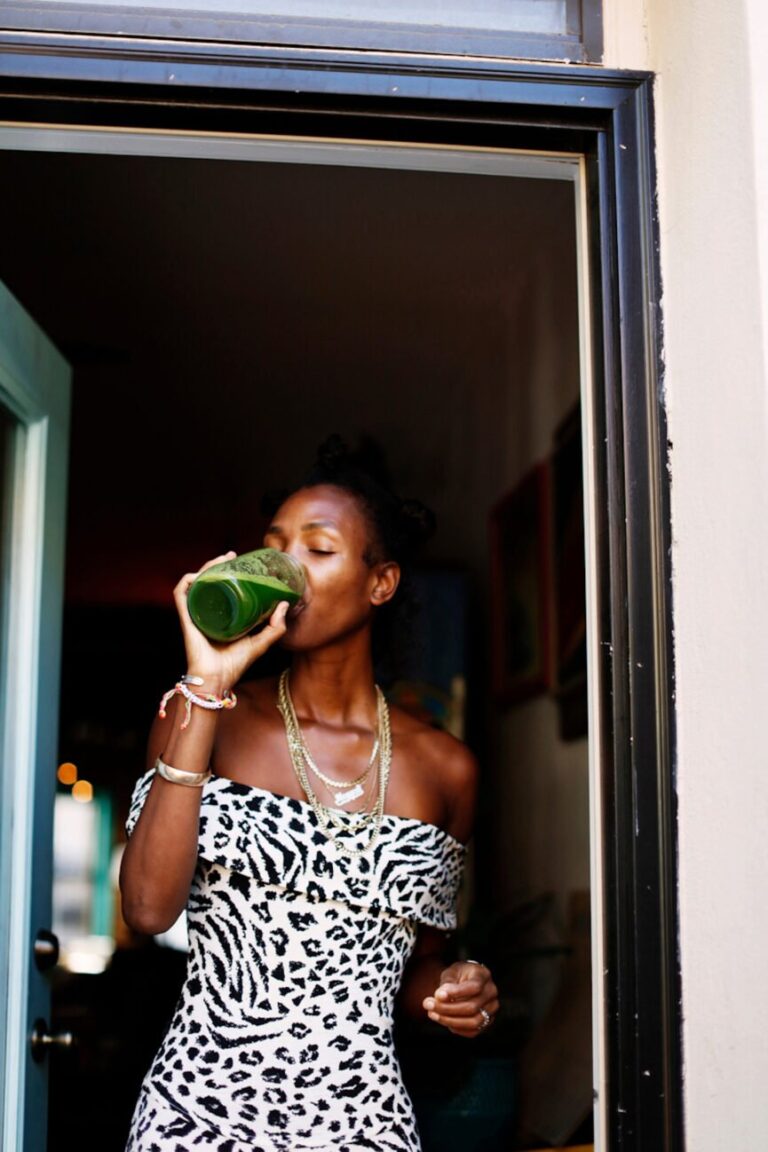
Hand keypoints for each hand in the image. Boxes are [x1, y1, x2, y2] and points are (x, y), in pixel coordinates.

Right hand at [174, 552, 288, 690]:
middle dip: (218, 564)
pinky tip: (198, 574)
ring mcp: (196, 613)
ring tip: (220, 559)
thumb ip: (275, 627)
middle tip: (232, 556)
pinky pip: (181, 594)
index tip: (242, 562)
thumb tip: (284, 603)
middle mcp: (207, 611)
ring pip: (195, 582)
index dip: (229, 572)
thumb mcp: (261, 642)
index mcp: (222, 615)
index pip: (222, 588)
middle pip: (208, 580)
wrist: (217, 679)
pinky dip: (187, 581)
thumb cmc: (235, 664)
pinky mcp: (186, 618)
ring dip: (205, 567)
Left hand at [422, 961, 498, 1037]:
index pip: (474, 987)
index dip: (456, 992)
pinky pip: (473, 1032)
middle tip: (428, 1005)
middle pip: (472, 1007)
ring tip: (432, 1014)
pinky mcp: (487, 1022)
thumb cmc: (458, 975)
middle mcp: (491, 992)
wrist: (466, 981)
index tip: (437, 994)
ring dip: (450, 1021)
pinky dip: (456, 1028)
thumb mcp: (452, 972)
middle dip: (447, 1009)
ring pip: (473, 1022)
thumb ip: (447, 983)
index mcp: (483, 975)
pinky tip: (443, 1020)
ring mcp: (492, 1009)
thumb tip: (440, 996)